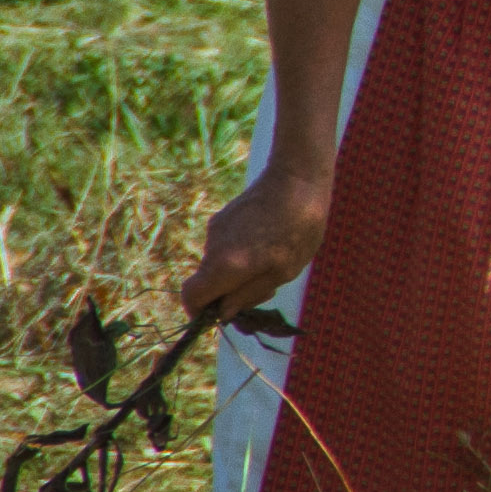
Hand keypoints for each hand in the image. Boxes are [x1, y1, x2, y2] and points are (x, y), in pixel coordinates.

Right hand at [178, 166, 329, 322]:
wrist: (298, 176)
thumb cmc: (299, 227)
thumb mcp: (282, 271)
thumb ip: (249, 294)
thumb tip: (223, 313)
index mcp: (225, 265)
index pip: (191, 297)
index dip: (201, 312)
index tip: (224, 315)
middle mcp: (212, 248)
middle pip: (207, 283)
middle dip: (229, 293)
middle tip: (266, 288)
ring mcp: (215, 230)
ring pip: (218, 264)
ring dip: (239, 272)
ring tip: (275, 258)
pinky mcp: (223, 217)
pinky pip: (226, 246)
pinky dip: (241, 253)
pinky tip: (270, 240)